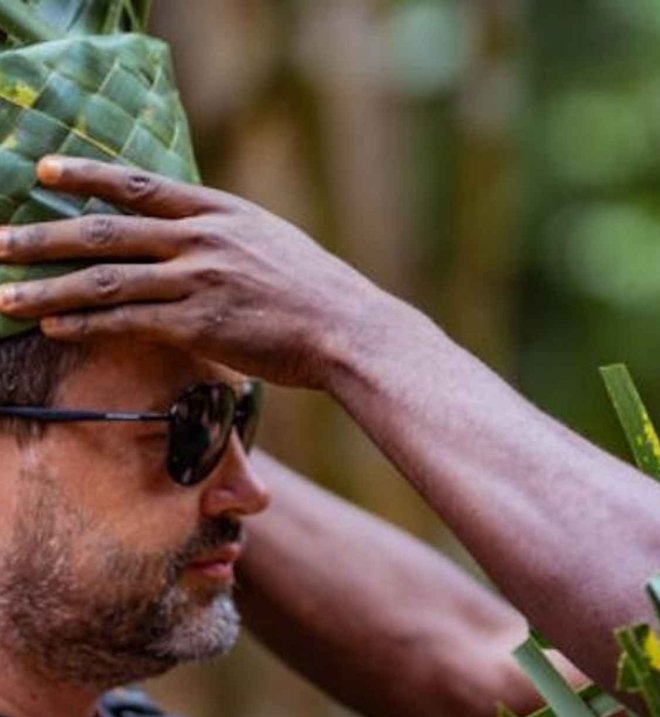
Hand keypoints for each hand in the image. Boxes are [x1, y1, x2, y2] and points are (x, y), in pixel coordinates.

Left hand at [0, 156, 418, 388]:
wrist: (352, 331)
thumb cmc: (321, 296)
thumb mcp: (275, 243)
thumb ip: (228, 236)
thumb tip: (193, 237)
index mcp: (223, 212)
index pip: (140, 185)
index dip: (87, 175)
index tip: (43, 170)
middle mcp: (204, 239)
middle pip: (105, 231)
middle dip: (42, 237)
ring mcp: (200, 280)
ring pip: (106, 279)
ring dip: (48, 289)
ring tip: (6, 297)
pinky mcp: (200, 324)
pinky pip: (127, 322)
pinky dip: (86, 325)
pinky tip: (55, 329)